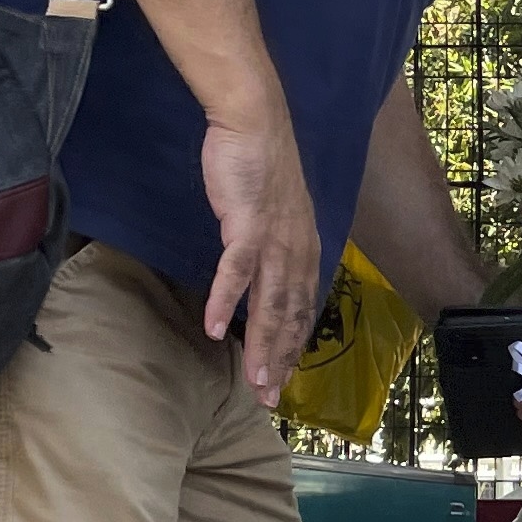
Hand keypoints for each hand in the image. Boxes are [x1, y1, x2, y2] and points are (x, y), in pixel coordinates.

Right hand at [198, 110, 320, 398]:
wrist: (253, 123)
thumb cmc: (257, 165)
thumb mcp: (272, 213)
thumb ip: (271, 245)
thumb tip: (261, 271)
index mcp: (304, 248)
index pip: (302, 307)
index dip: (293, 345)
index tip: (284, 377)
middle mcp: (297, 249)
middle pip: (290, 315)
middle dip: (280, 360)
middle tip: (269, 398)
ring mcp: (274, 239)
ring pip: (270, 303)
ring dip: (260, 345)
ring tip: (253, 380)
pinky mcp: (248, 224)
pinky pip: (237, 272)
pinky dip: (228, 302)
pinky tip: (217, 330)